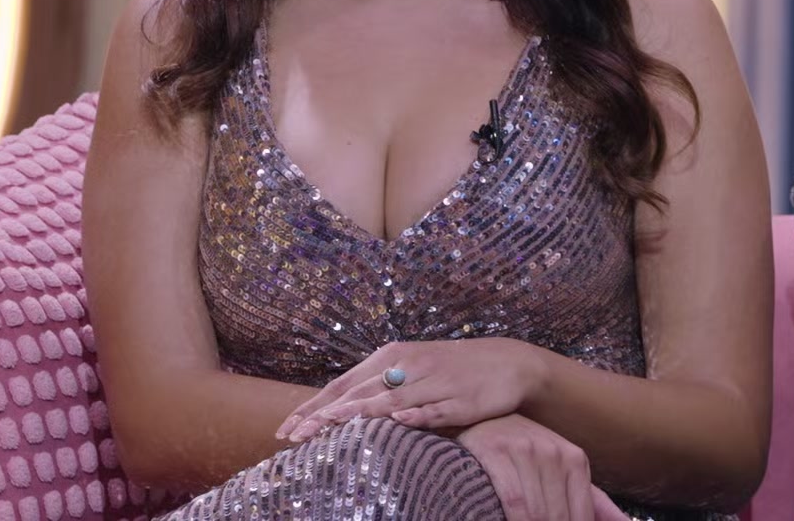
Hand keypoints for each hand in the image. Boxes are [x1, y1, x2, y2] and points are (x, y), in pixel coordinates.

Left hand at [276, 338, 543, 441]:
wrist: (507, 362)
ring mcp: (434, 382)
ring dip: (360, 413)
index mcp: (393, 357)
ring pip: (391, 399)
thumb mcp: (412, 370)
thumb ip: (378, 386)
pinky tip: (399, 421)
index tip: (285, 430)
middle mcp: (409, 366)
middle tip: (295, 437)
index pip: (343, 384)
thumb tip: (335, 409)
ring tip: (331, 425)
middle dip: (324, 415)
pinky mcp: (460, 399)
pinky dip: (415, 414)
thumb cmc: (451, 369)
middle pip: (360, 393)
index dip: (313, 407)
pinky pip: (434, 409)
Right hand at [453, 414, 630, 520]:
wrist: (484, 414)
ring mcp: (525, 451)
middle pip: (558, 518)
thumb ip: (594, 500)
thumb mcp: (562, 468)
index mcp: (575, 459)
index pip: (581, 515)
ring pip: (536, 513)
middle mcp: (554, 453)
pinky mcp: (496, 452)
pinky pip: (513, 501)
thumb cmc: (525, 449)